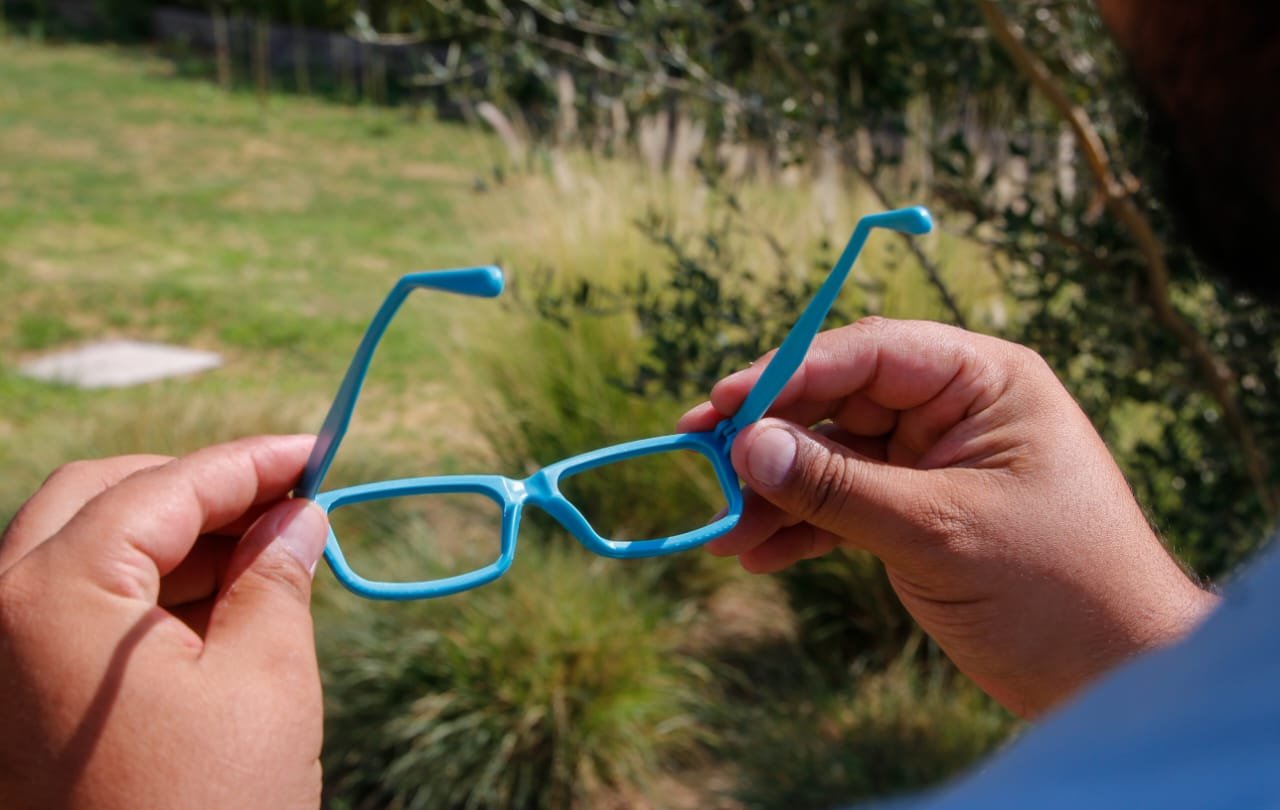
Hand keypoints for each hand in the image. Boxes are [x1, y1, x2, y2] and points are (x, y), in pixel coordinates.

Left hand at [0, 435, 328, 809]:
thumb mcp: (268, 683)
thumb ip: (278, 578)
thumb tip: (298, 517)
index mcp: (53, 595)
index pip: (163, 487)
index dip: (249, 462)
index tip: (314, 454)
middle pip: (100, 498)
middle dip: (198, 488)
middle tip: (285, 501)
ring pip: (80, 552)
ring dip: (173, 540)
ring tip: (266, 555)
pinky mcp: (10, 704)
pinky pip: (70, 612)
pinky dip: (142, 594)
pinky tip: (216, 606)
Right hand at [679, 318, 1217, 716]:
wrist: (1110, 676)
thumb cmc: (1054, 588)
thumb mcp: (937, 530)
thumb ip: (838, 487)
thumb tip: (746, 447)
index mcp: (981, 381)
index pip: (869, 353)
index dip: (787, 372)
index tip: (721, 404)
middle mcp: (953, 410)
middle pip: (838, 401)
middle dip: (770, 439)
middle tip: (699, 460)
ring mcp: (931, 463)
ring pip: (832, 458)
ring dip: (776, 494)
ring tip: (720, 531)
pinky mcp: (917, 513)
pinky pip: (845, 506)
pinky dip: (801, 529)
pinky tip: (756, 554)